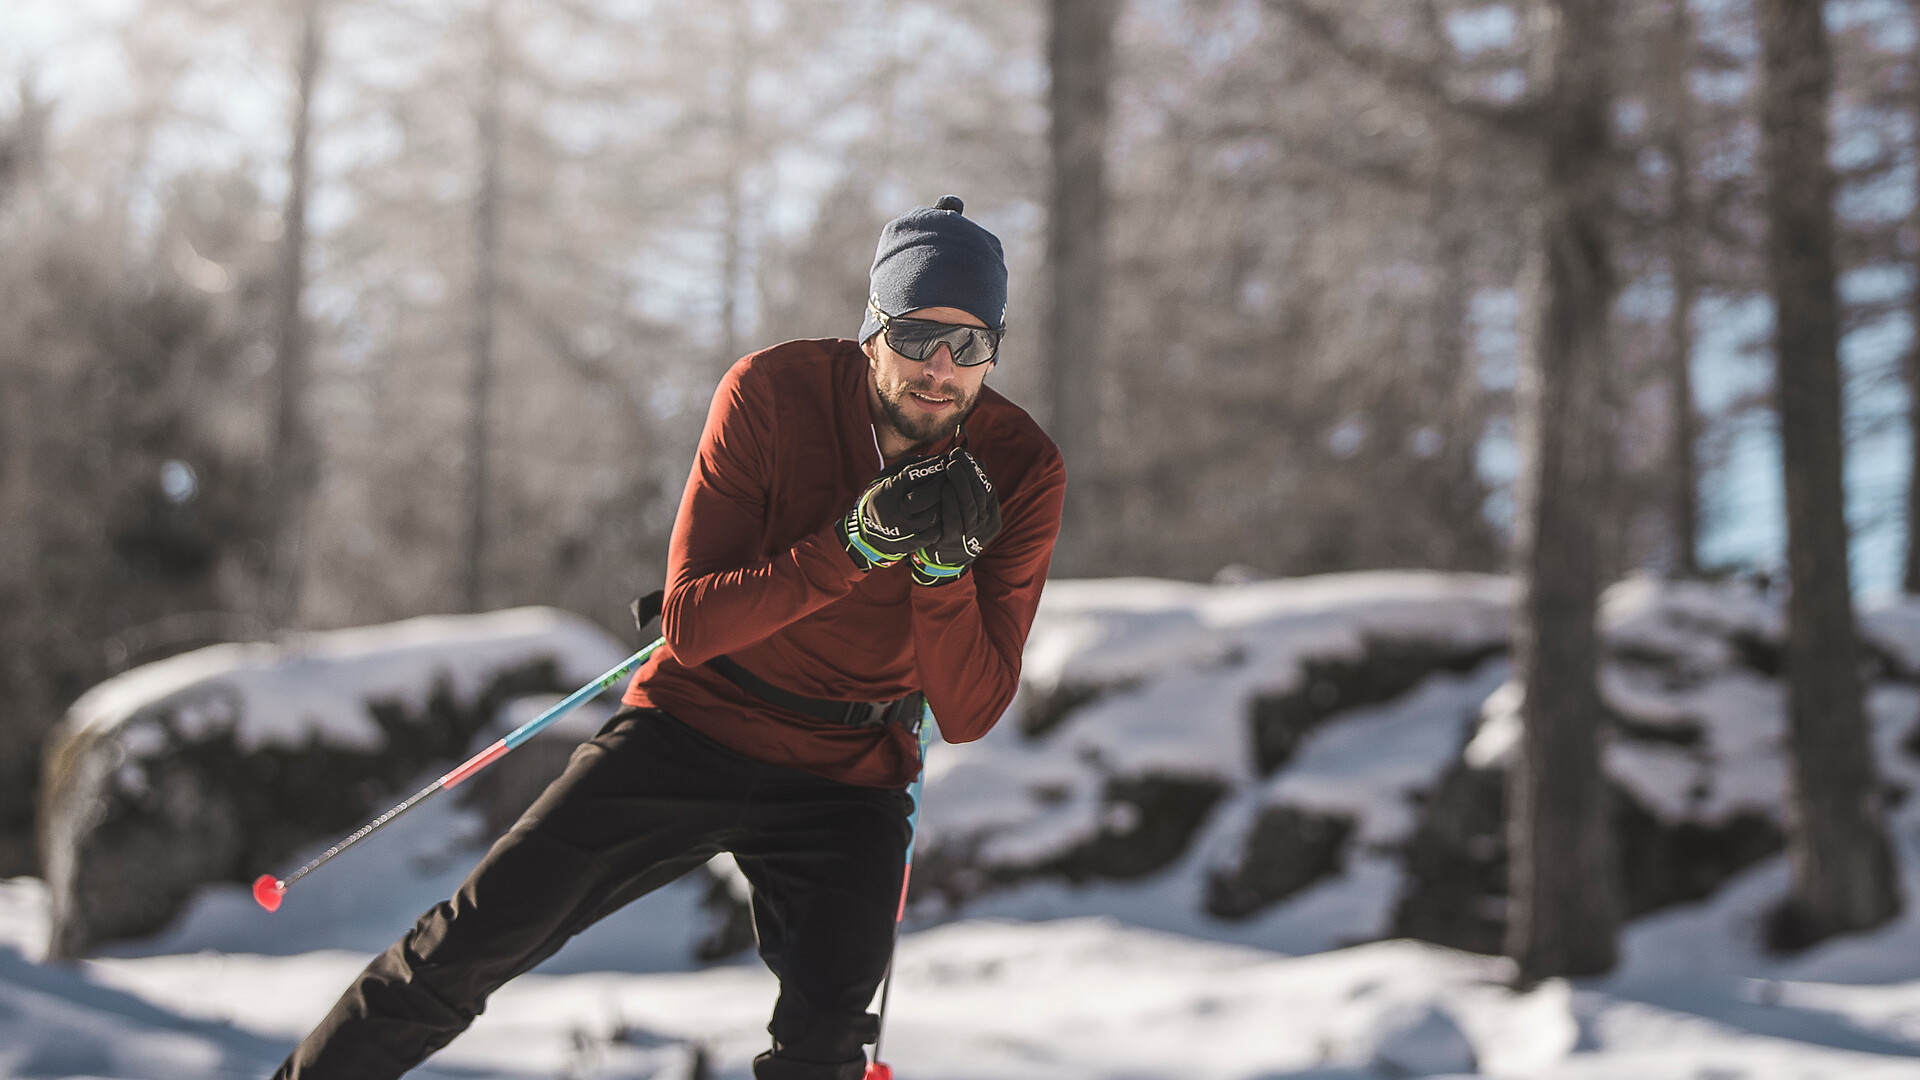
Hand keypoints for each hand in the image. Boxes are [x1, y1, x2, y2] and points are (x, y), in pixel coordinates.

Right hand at [841, 453, 947, 569]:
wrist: (872, 531)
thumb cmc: (887, 495)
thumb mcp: (891, 476)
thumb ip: (913, 466)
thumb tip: (942, 459)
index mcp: (885, 494)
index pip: (910, 476)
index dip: (931, 466)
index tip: (945, 458)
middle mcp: (893, 514)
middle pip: (924, 496)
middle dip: (942, 483)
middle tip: (953, 474)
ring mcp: (905, 531)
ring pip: (935, 514)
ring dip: (947, 500)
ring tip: (954, 490)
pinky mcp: (915, 543)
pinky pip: (938, 530)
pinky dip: (946, 517)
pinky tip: (949, 508)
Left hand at [911, 449, 1000, 585]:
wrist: (941, 563)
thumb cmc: (954, 529)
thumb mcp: (967, 510)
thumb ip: (973, 490)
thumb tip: (979, 462)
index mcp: (992, 518)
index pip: (987, 489)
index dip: (976, 471)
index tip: (964, 454)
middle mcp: (985, 527)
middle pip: (980, 494)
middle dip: (968, 471)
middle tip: (956, 454)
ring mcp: (970, 536)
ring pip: (970, 505)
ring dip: (960, 482)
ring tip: (950, 465)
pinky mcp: (953, 541)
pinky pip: (954, 519)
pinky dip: (950, 501)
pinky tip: (944, 486)